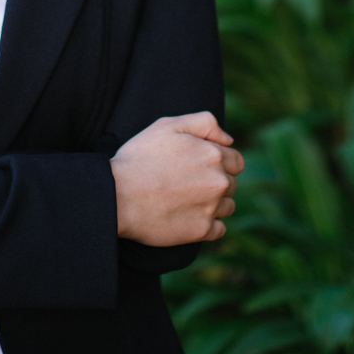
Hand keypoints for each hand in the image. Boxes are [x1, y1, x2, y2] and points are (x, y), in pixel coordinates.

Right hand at [110, 112, 242, 246]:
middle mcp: (219, 182)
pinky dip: (208, 225)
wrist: (118, 195)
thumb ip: (205, 123)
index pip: (235, 161)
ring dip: (214, 203)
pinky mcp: (201, 231)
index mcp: (214, 155)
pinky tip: (188, 217)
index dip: (218, 162)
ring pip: (227, 206)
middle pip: (231, 183)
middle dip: (215, 182)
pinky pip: (219, 229)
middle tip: (186, 182)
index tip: (197, 166)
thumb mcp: (168, 125)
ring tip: (186, 200)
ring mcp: (212, 208)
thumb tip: (229, 139)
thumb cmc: (139, 157)